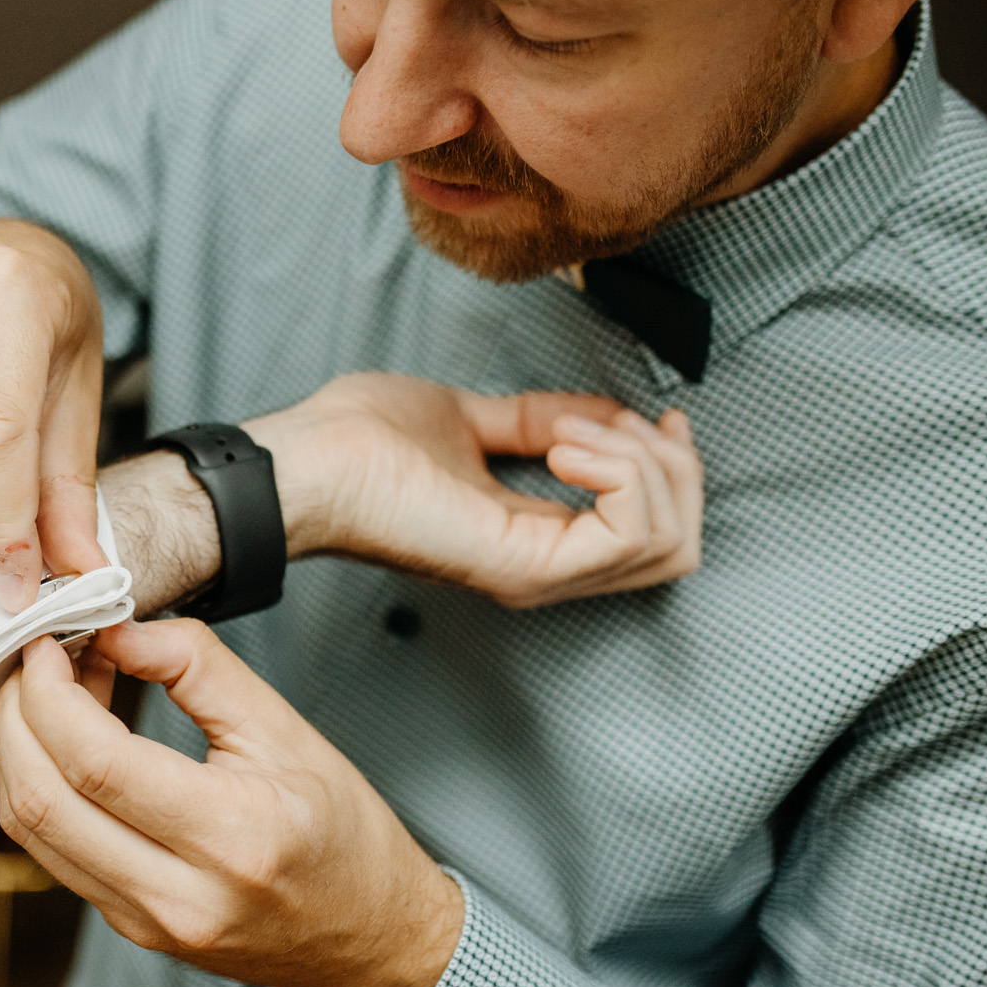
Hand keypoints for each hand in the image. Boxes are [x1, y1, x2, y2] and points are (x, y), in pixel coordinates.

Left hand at [0, 620, 463, 986]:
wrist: (373, 943)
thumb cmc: (343, 835)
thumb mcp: (287, 731)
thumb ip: (198, 668)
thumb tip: (116, 628)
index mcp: (232, 837)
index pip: (95, 762)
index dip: (50, 694)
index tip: (51, 642)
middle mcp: (179, 894)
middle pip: (41, 800)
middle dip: (17, 716)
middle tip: (34, 660)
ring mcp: (146, 922)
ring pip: (30, 833)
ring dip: (18, 752)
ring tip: (49, 695)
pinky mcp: (128, 928)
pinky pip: (52, 854)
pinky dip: (41, 787)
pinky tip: (67, 745)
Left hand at [245, 371, 701, 607]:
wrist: (307, 460)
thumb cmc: (359, 441)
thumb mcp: (471, 418)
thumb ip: (539, 421)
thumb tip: (603, 412)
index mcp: (535, 537)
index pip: (654, 532)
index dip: (676, 468)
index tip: (657, 414)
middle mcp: (546, 567)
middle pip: (678, 547)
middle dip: (675, 467)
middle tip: (619, 423)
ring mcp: (539, 574)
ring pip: (667, 541)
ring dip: (643, 463)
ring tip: (574, 433)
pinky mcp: (525, 565)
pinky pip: (630, 532)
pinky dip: (620, 474)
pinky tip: (569, 446)